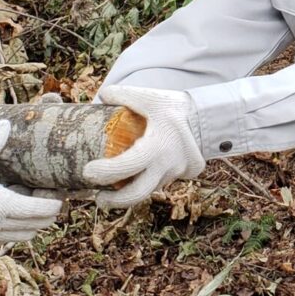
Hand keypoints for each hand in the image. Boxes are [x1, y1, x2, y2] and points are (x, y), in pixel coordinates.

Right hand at [0, 121, 64, 247]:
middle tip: (45, 201)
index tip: (59, 196)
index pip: (41, 210)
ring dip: (26, 226)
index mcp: (5, 207)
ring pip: (18, 237)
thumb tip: (5, 124)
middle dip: (44, 216)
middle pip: (34, 227)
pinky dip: (6, 233)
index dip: (53, 204)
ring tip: (24, 211)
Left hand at [82, 85, 204, 207]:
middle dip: (114, 201)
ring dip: (128, 192)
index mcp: (158, 146)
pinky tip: (132, 179)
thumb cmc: (174, 107)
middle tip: (98, 197)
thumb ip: (124, 95)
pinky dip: (143, 183)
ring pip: (148, 190)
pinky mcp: (180, 176)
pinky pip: (157, 184)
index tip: (87, 171)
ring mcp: (175, 174)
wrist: (206, 117)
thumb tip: (100, 97)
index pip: (129, 165)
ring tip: (111, 187)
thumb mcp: (150, 97)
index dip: (107, 172)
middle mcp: (168, 165)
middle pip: (138, 194)